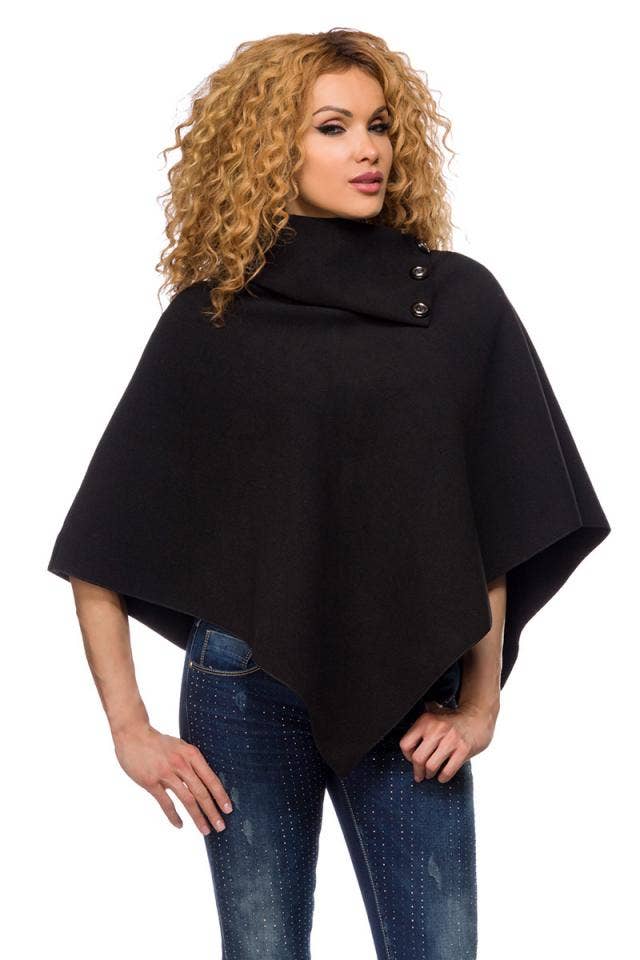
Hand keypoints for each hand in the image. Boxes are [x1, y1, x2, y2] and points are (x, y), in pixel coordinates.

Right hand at [112, 723, 232, 834]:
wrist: (133, 734)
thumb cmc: (158, 742)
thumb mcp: (180, 746)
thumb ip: (191, 762)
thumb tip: (205, 781)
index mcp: (191, 754)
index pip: (210, 778)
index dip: (220, 795)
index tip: (228, 809)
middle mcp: (181, 764)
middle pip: (201, 792)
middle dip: (212, 811)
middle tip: (221, 826)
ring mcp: (165, 773)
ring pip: (187, 800)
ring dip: (197, 817)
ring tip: (205, 830)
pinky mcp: (150, 782)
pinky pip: (166, 803)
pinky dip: (174, 816)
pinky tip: (180, 825)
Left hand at [398, 700, 497, 783]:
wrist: (478, 718)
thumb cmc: (454, 720)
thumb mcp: (434, 714)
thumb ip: (420, 721)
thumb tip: (407, 732)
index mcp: (426, 720)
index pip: (405, 744)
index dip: (406, 756)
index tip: (411, 759)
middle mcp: (436, 729)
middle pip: (417, 758)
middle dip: (418, 770)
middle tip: (419, 774)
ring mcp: (451, 740)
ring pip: (431, 766)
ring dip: (429, 774)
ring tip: (430, 775)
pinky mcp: (463, 749)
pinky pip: (448, 770)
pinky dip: (443, 777)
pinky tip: (442, 776)